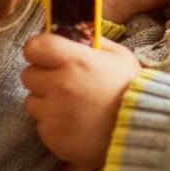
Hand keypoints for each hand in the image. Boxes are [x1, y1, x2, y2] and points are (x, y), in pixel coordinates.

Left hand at [22, 36, 140, 165]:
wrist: (141, 131)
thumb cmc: (133, 90)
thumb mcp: (121, 57)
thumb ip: (94, 43)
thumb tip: (74, 34)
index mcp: (75, 62)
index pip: (34, 46)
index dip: (40, 50)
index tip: (49, 55)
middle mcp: (59, 86)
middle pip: (28, 74)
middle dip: (44, 77)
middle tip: (66, 83)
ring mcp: (53, 114)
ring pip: (33, 101)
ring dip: (48, 102)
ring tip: (75, 106)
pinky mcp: (51, 136)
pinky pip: (42, 125)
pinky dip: (55, 124)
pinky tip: (77, 123)